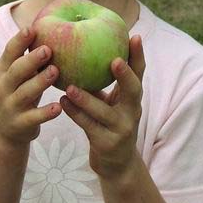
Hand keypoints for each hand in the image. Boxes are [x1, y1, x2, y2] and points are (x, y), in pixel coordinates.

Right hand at [0, 27, 61, 149]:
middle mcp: (4, 86)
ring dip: (39, 82)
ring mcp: (10, 106)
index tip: (32, 28)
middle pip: (16, 71)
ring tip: (55, 71)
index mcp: (4, 70)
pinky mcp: (19, 124)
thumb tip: (50, 25)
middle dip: (31, 60)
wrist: (4, 130)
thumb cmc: (18, 91)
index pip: (9, 52)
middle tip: (48, 49)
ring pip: (24, 93)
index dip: (19, 40)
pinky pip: (33, 118)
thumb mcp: (18, 74)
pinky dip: (45, 113)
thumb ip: (28, 55)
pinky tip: (58, 107)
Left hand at [60, 34, 144, 178]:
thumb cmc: (110, 124)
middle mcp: (132, 112)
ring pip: (104, 112)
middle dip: (125, 75)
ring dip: (86, 99)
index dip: (138, 56)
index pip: (139, 74)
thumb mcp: (112, 103)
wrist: (117, 165)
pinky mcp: (107, 144)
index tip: (134, 36)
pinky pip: (89, 126)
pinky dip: (75, 114)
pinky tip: (62, 102)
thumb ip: (102, 83)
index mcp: (133, 98)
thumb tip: (83, 49)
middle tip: (114, 60)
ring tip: (69, 86)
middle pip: (133, 91)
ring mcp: (121, 129)